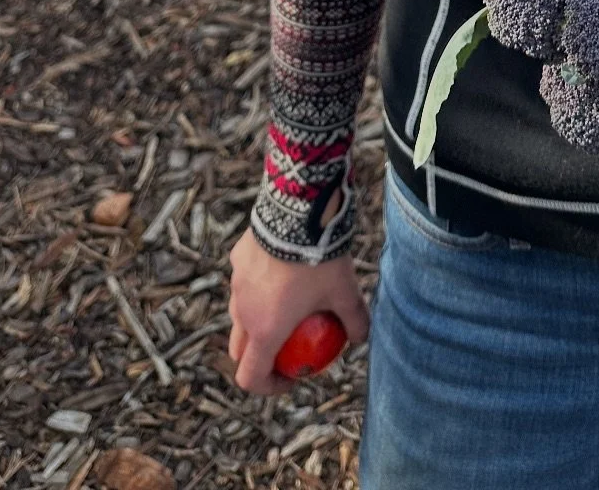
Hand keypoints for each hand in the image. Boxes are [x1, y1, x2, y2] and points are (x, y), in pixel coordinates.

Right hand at [227, 224, 369, 395]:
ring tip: (283, 307)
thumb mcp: (345, 293)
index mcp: (264, 330)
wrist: (298, 212)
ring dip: (255, 321)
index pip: (251, 377)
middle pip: (239, 350)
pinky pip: (244, 281)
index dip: (268, 386)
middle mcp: (242, 312)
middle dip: (257, 357)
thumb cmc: (321, 260)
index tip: (290, 377)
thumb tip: (362, 339)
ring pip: (239, 314)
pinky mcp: (237, 259)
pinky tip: (282, 269)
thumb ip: (354, 320)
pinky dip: (257, 286)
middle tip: (283, 349)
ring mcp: (236, 284)